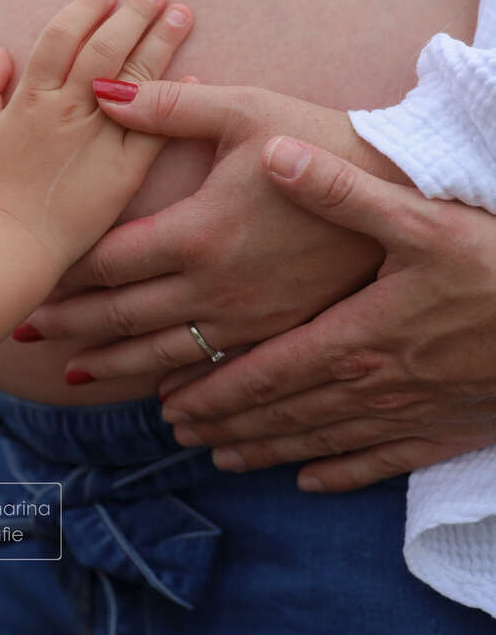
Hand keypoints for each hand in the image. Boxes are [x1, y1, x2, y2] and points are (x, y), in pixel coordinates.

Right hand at [0, 0, 192, 272]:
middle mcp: (67, 110)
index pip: (62, 37)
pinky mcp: (124, 172)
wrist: (12, 246)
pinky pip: (154, 131)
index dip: (85, 9)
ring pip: (135, 80)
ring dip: (160, 43)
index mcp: (31, 98)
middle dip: (133, 14)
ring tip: (182, 15)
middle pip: (106, 48)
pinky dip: (174, 102)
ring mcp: (98, 140)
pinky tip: (195, 78)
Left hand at [20, 79, 406, 378]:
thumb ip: (168, 106)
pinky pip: (215, 367)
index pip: (110, 262)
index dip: (66, 273)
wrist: (396, 187)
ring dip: (112, 363)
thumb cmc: (317, 140)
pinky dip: (178, 381)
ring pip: (162, 353)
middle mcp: (213, 285)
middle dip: (71, 324)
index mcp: (197, 231)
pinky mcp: (276, 330)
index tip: (31, 278)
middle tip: (26, 329)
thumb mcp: (244, 110)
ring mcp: (246, 316)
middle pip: (124, 316)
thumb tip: (102, 88)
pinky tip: (161, 394)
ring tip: (72, 372)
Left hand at [158, 137, 495, 490]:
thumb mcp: (420, 219)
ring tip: (220, 457)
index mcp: (352, 336)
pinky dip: (337, 473)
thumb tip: (275, 154)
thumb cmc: (494, 268)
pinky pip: (376, 464)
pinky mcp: (439, 433)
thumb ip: (342, 191)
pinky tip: (309, 480)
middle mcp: (367, 386)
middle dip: (224, 423)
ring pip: (318, 441)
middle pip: (281, 412)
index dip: (215, 390)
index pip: (265, 371)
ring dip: (265, 450)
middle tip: (176, 430)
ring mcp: (403, 417)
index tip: (172, 402)